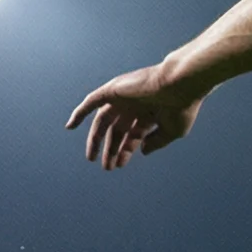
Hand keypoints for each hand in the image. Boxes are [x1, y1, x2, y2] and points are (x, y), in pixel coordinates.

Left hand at [66, 63, 205, 169]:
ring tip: (91, 157)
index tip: (119, 165)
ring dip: (96, 139)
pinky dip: (80, 113)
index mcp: (149, 113)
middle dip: (111, 149)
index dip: (125, 151)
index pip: (132, 135)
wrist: (180, 85)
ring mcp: (123, 97)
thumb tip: (141, 152)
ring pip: (103, 120)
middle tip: (106, 167)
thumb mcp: (171, 131)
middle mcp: (134, 104)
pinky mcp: (113, 89)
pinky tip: (70, 126)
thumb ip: (156, 142)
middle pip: (116, 130)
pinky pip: (91, 102)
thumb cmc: (181, 107)